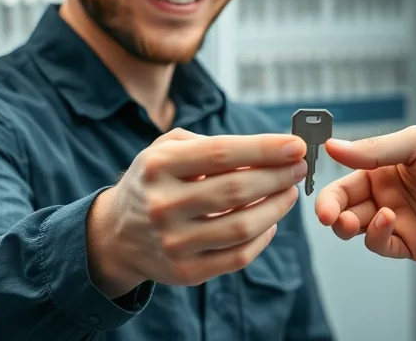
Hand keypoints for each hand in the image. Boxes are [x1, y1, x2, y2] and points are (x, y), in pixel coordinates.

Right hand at [88, 128, 307, 297]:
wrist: (115, 235)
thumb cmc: (154, 181)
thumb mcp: (165, 149)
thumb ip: (210, 143)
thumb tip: (269, 149)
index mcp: (158, 166)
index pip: (221, 153)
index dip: (264, 148)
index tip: (296, 145)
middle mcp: (162, 205)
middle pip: (236, 190)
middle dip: (277, 176)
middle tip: (299, 168)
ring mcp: (173, 242)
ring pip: (241, 227)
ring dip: (276, 207)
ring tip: (289, 192)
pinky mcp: (184, 272)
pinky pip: (237, 257)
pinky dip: (262, 237)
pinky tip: (271, 221)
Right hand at [314, 126, 415, 261]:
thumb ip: (373, 150)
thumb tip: (332, 146)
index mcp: (384, 169)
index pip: (345, 181)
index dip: (329, 191)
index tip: (320, 199)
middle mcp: (388, 195)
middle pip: (346, 208)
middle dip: (332, 212)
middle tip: (328, 216)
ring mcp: (399, 220)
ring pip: (358, 228)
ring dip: (348, 226)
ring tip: (353, 221)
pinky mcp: (412, 243)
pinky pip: (382, 245)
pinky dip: (376, 236)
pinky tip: (386, 221)